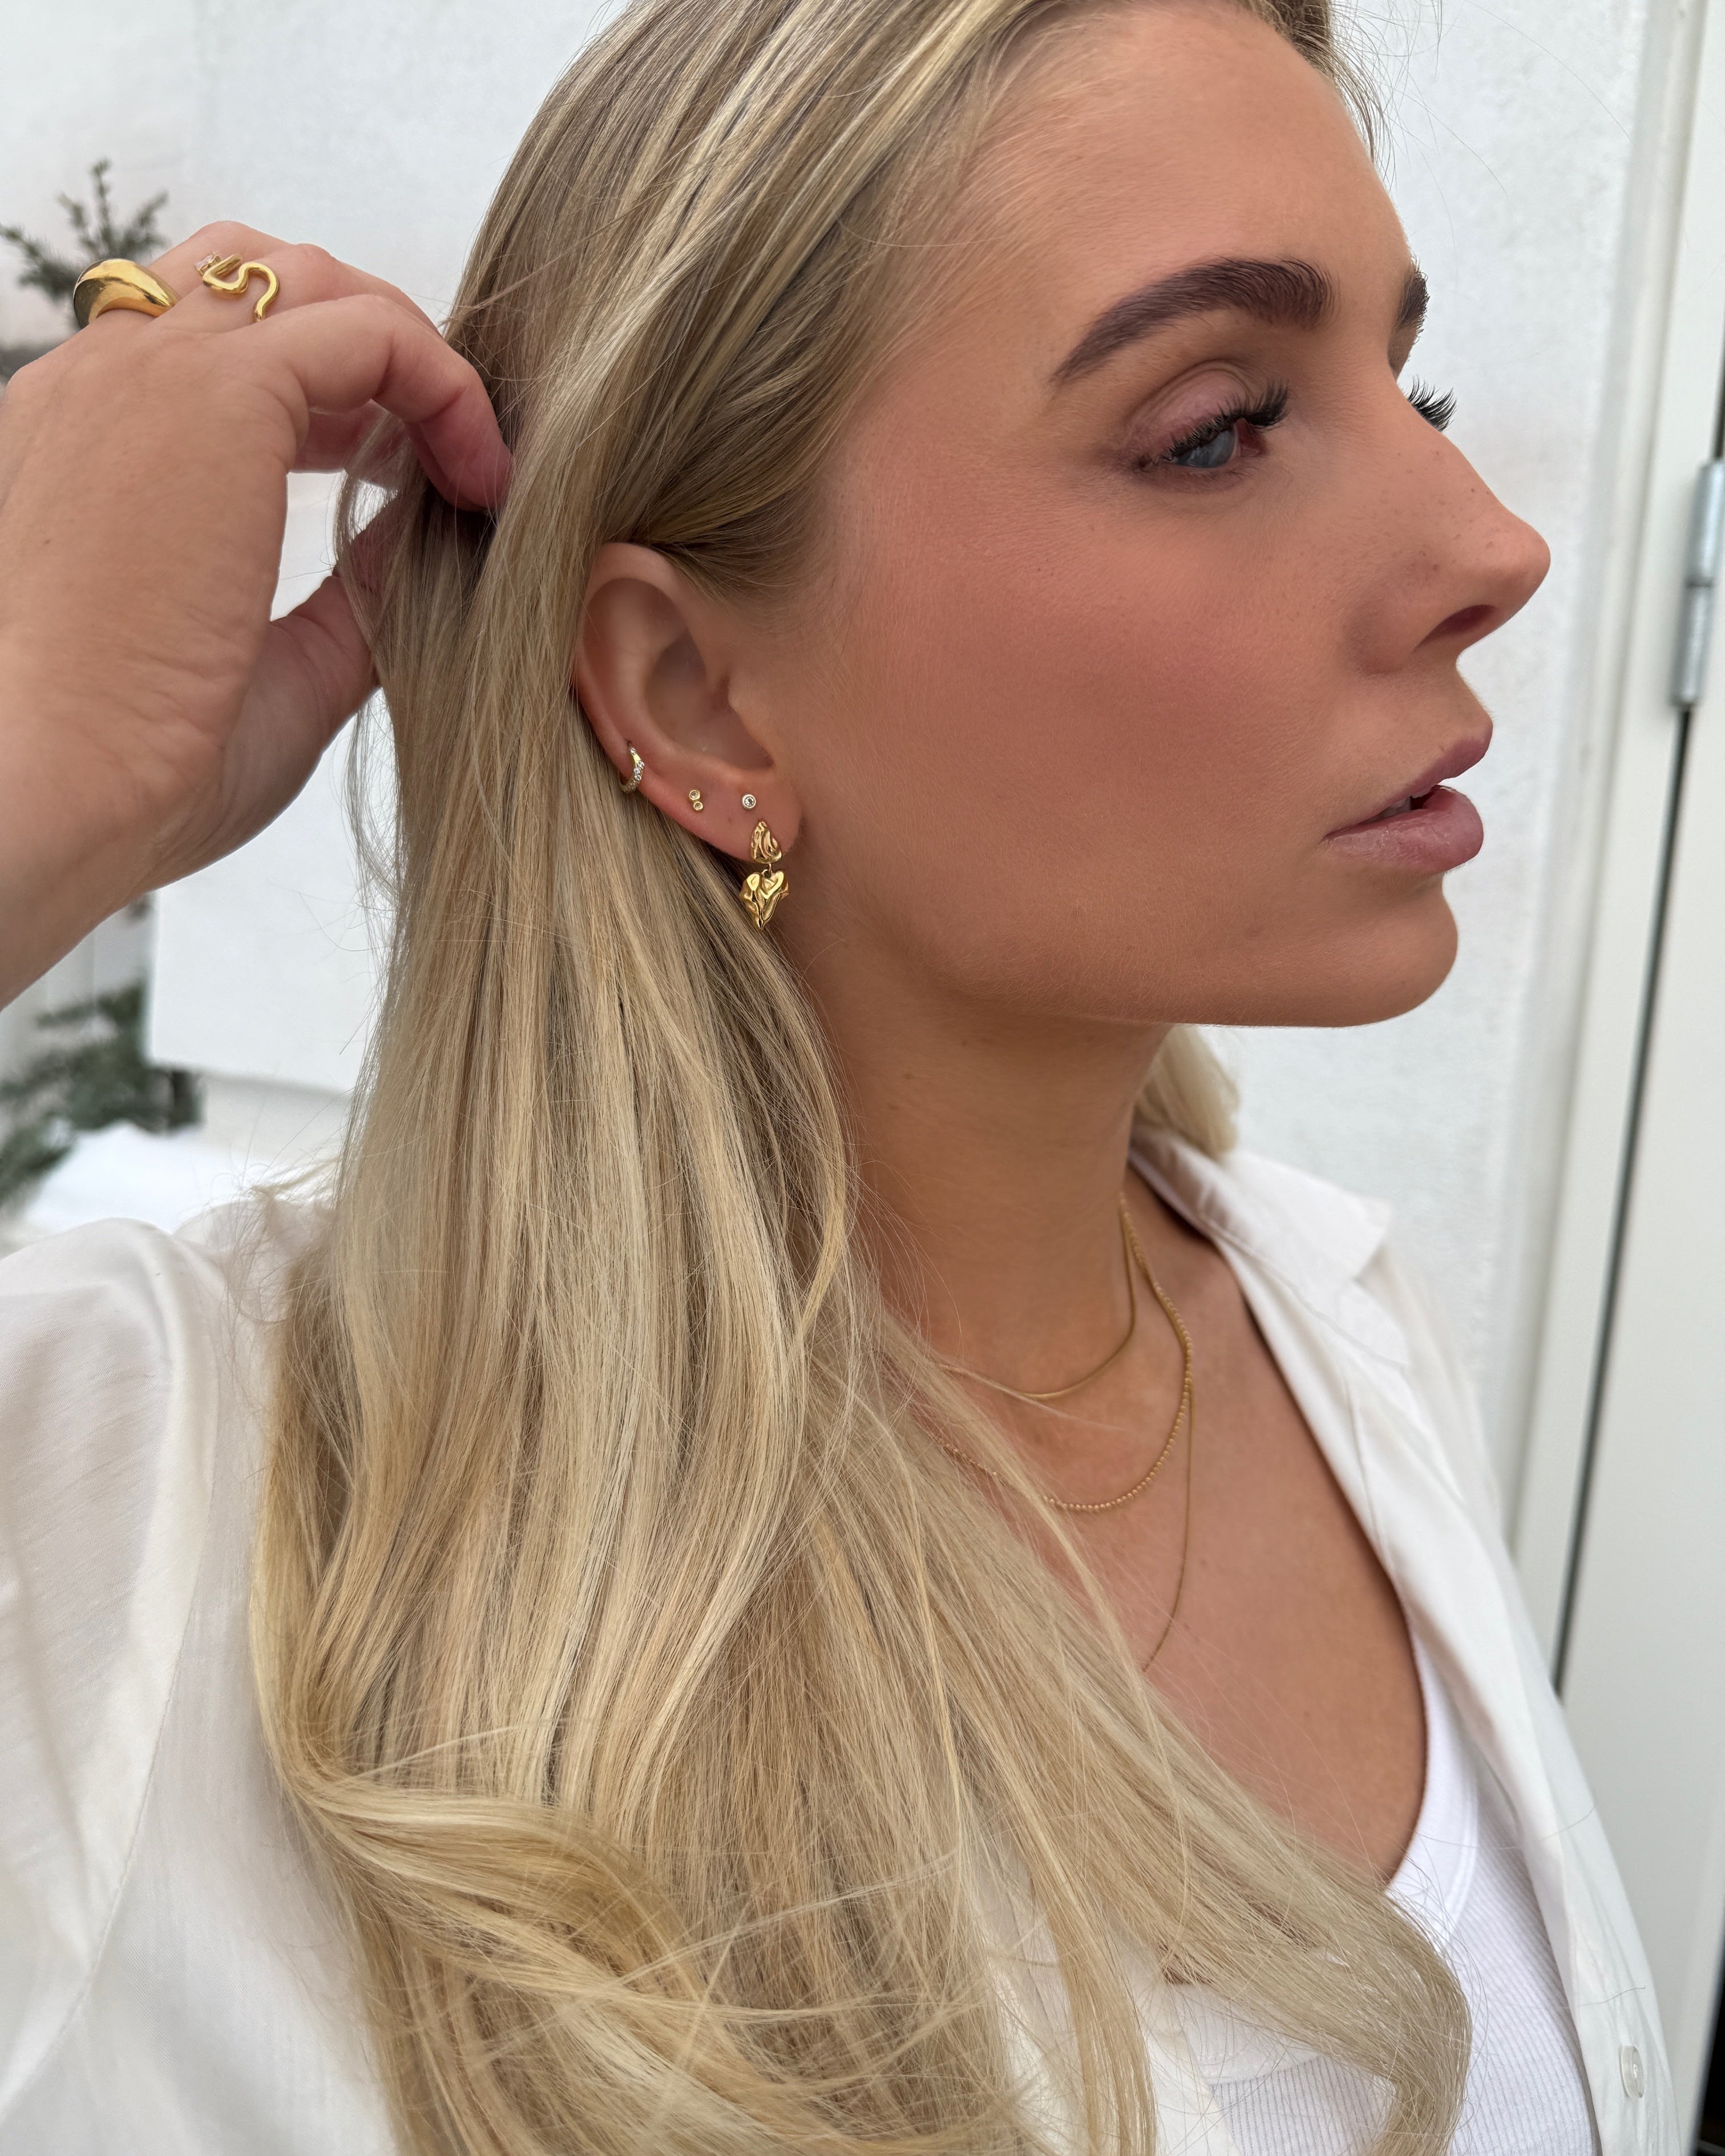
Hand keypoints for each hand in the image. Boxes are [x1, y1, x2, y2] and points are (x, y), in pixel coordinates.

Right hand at [0, 222, 509, 1004]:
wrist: (47, 788)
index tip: (408, 478)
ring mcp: (149, 374)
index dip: (331, 392)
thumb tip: (429, 535)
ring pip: (312, 281)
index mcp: (87, 443)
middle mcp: (104, 385)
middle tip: (449, 447)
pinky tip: (479, 477)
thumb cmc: (131, 767)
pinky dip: (444, 386)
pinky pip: (368, 333)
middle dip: (372, 341)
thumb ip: (350, 593)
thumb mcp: (273, 668)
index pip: (210, 346)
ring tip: (472, 460)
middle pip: (256, 279)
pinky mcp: (211, 392)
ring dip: (411, 354)